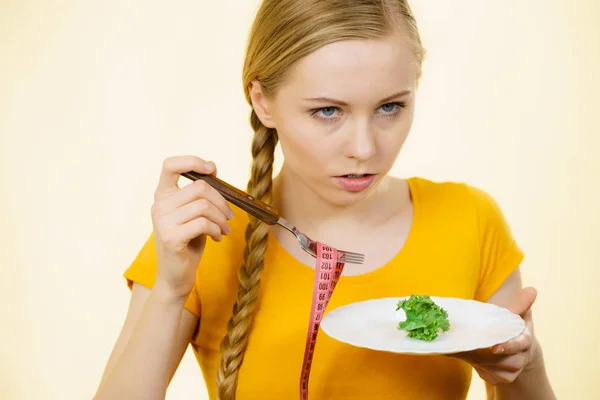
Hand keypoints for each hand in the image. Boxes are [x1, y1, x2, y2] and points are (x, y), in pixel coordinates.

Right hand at [151, 155, 233, 298]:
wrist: (175, 277)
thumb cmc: (188, 243)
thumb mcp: (193, 214)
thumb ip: (199, 194)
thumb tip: (213, 168)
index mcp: (162, 195)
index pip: (170, 165)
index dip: (192, 161)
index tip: (212, 169)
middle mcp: (158, 205)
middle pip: (199, 187)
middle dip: (221, 201)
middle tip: (229, 216)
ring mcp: (162, 222)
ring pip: (203, 206)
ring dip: (221, 218)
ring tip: (224, 229)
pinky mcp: (171, 238)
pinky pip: (202, 224)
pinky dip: (216, 229)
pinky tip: (217, 237)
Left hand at [450, 287, 538, 385]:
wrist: (513, 348)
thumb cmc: (513, 327)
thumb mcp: (517, 314)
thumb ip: (520, 304)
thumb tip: (531, 289)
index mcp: (525, 340)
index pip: (520, 345)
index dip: (508, 346)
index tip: (495, 347)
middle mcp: (521, 358)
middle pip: (505, 361)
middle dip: (486, 355)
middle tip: (467, 346)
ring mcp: (512, 371)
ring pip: (495, 370)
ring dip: (478, 361)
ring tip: (464, 349)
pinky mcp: (501, 379)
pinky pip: (489, 376)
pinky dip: (477, 368)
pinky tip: (468, 358)